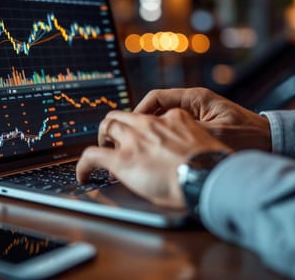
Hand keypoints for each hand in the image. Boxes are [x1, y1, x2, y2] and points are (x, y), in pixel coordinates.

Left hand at [76, 108, 231, 208]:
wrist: (206, 178)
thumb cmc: (211, 168)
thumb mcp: (201, 143)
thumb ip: (185, 140)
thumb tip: (179, 153)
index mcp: (172, 118)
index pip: (148, 116)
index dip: (140, 127)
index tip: (139, 136)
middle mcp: (149, 124)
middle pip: (122, 115)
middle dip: (115, 127)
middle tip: (114, 141)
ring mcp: (133, 140)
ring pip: (107, 126)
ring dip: (102, 138)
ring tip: (101, 152)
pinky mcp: (120, 158)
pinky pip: (92, 155)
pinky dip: (84, 165)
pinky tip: (83, 174)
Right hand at [134, 87, 271, 151]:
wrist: (272, 141)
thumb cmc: (249, 137)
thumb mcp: (216, 135)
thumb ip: (187, 133)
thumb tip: (160, 136)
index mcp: (195, 98)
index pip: (157, 97)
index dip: (139, 110)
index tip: (129, 125)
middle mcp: (193, 103)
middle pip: (157, 108)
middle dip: (142, 122)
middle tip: (129, 138)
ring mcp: (196, 114)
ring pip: (164, 119)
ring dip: (152, 131)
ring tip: (142, 146)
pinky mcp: (200, 125)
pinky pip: (174, 129)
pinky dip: (164, 138)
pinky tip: (160, 152)